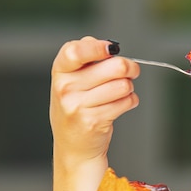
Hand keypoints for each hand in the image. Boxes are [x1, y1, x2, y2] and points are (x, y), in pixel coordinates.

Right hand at [50, 36, 139, 164]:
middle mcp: (65, 87)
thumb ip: (86, 57)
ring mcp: (77, 105)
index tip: (112, 48)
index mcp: (60, 70)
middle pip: (115, 66)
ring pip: (124, 85)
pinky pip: (126, 102)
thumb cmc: (77, 105)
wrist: (73, 144)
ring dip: (129, 87)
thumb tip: (109, 46)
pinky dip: (130, 101)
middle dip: (130, 68)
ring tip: (119, 92)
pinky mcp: (93, 121)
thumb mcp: (72, 78)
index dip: (97, 47)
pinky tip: (119, 105)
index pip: (75, 51)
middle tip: (130, 71)